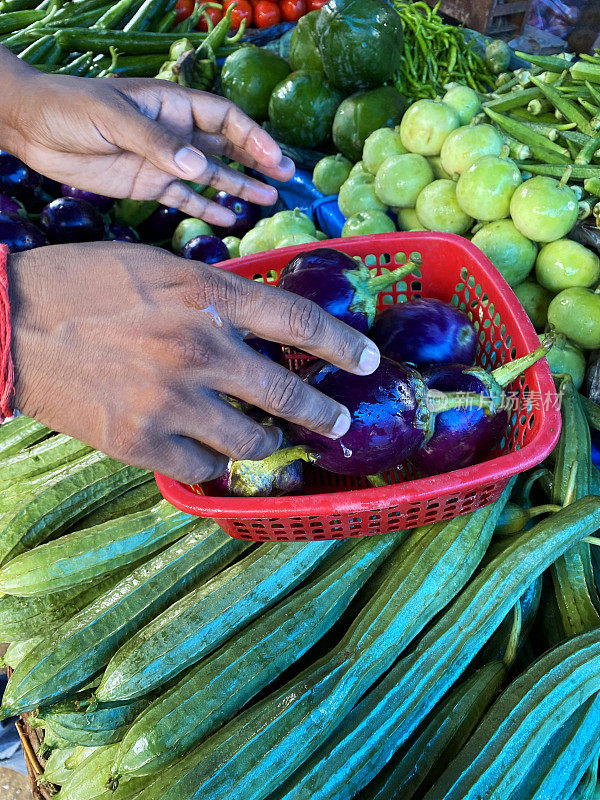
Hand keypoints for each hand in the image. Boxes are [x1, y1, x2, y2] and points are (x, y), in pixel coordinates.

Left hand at [0, 48, 292, 226]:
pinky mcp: (147, 184)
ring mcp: (163, 161)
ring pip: (210, 176)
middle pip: (225, 148)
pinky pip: (184, 198)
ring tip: (267, 200)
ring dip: (237, 187)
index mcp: (172, 106)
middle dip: (256, 162)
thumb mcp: (114, 119)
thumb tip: (198, 168)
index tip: (275, 159)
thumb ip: (156, 143)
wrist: (33, 128)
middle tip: (285, 180)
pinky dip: (205, 208)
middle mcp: (174, 134)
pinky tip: (226, 220)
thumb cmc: (72, 108)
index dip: (252, 138)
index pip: (223, 120)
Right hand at [7, 242, 380, 483]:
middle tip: (338, 422)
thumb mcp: (161, 268)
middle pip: (288, 394)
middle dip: (324, 413)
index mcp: (208, 297)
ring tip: (261, 435)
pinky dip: (214, 461)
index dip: (344, 345)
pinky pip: (205, 468)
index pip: (300, 322)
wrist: (14, 324)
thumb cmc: (86, 284)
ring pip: (251, 441)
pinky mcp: (142, 443)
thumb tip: (264, 324)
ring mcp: (172, 402)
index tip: (369, 360)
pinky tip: (208, 450)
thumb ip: (217, 296)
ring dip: (263, 440)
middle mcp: (200, 350)